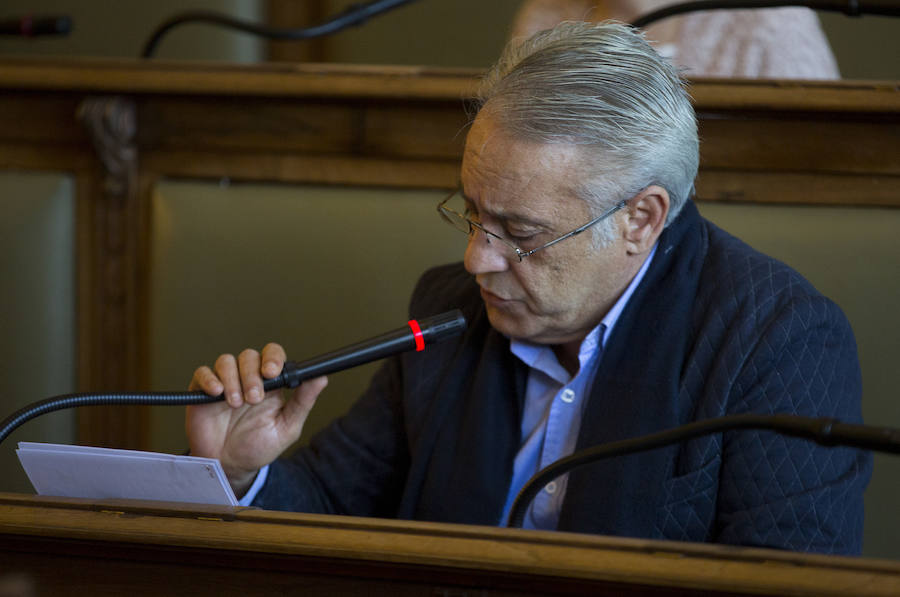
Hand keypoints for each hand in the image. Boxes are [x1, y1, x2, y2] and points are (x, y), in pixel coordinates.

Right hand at [186, 342, 327, 495]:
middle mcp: (248, 379)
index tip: (272, 372)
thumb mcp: (286, 428)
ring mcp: (225, 384)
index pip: (273, 356)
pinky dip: (209, 379)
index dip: (273, 358)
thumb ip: (303, 402)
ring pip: (227, 361)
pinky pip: (203, 373)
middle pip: (250, 356)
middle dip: (252, 375)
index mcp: (271, 385)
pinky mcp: (203, 391)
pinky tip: (216, 393)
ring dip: (232, 379)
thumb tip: (321, 378)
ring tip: (236, 403)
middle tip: (253, 398)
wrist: (230, 467)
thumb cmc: (259, 447)